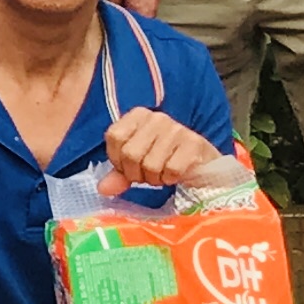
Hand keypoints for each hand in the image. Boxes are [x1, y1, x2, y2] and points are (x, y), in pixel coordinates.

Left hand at [99, 107, 228, 190]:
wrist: (201, 162)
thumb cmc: (164, 159)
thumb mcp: (137, 163)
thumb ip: (118, 174)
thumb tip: (102, 188)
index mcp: (138, 115)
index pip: (114, 136)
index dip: (118, 159)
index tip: (128, 166)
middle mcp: (157, 117)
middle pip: (131, 153)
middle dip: (137, 173)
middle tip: (147, 174)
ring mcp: (177, 128)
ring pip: (151, 165)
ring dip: (155, 178)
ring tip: (162, 173)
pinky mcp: (193, 143)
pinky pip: (171, 170)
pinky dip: (170, 179)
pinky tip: (174, 174)